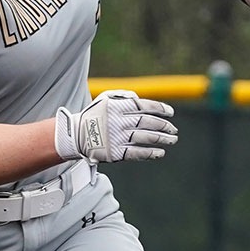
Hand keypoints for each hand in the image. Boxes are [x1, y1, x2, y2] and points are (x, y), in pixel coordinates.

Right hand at [55, 89, 177, 162]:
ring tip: (172, 139)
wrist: (76, 135)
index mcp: (117, 107)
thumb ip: (124, 97)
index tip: (171, 113)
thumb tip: (142, 100)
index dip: (160, 109)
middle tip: (173, 129)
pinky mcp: (115, 152)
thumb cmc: (94, 115)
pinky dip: (150, 153)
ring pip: (145, 138)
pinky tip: (160, 152)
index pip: (144, 106)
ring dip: (161, 139)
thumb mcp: (105, 99)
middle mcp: (118, 122)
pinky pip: (136, 153)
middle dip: (164, 126)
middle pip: (147, 123)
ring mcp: (117, 138)